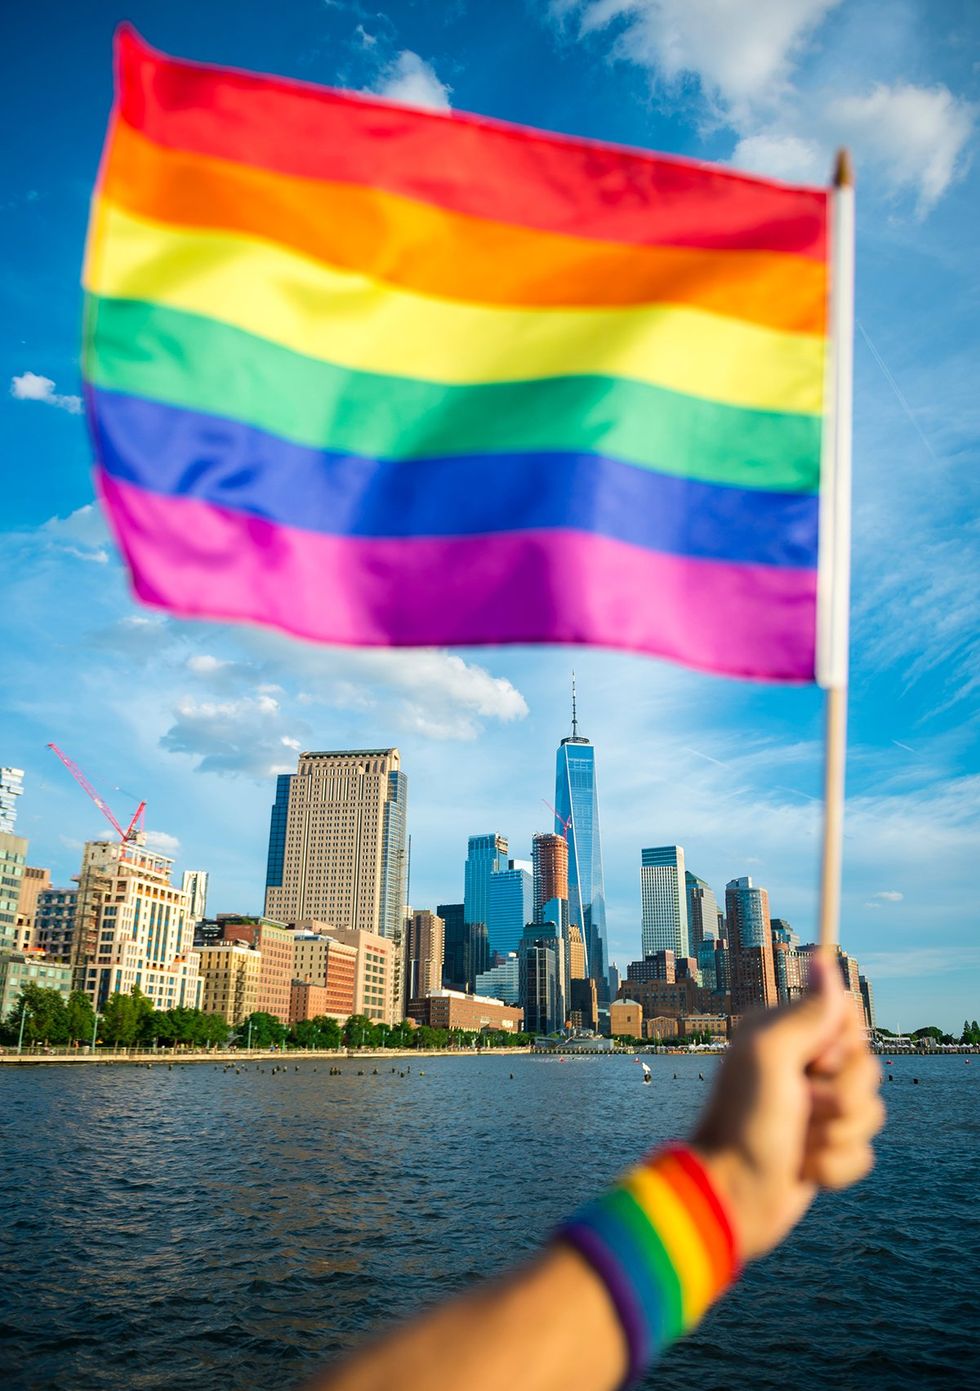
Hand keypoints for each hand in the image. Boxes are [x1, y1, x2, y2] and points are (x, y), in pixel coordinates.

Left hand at [691, 955, 884, 1263]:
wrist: (732, 1197)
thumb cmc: (743, 1122)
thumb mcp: (771, 1056)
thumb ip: (806, 1013)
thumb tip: (825, 959)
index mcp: (786, 1034)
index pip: (848, 1020)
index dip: (842, 1047)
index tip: (814, 1062)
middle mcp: (802, 1066)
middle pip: (867, 1066)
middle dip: (842, 1097)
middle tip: (803, 1107)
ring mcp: (815, 1110)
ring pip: (871, 1111)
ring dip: (837, 1136)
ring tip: (800, 1144)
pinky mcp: (826, 1150)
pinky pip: (864, 1153)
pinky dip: (836, 1167)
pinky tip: (804, 1170)